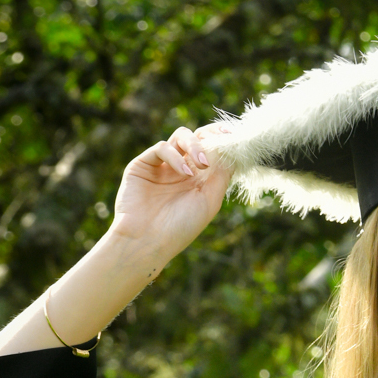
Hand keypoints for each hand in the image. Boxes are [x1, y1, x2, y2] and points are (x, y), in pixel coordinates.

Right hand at [110, 123, 233, 261]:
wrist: (148, 241)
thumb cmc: (181, 227)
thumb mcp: (210, 201)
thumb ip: (222, 175)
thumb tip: (233, 150)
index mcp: (198, 179)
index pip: (212, 150)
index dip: (222, 139)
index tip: (233, 135)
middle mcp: (181, 169)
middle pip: (198, 137)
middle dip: (210, 136)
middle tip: (221, 142)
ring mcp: (162, 166)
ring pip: (181, 136)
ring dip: (195, 145)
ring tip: (202, 164)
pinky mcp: (143, 164)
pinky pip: (162, 147)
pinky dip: (175, 156)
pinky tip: (184, 173)